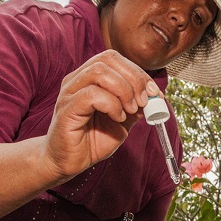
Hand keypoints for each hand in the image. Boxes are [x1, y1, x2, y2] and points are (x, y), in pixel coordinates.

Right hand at [45, 50, 162, 179]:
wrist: (69, 162)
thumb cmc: (92, 140)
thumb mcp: (123, 121)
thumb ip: (136, 106)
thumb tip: (153, 95)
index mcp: (89, 78)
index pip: (114, 59)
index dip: (138, 72)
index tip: (153, 92)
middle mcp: (77, 80)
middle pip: (107, 59)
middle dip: (133, 78)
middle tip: (143, 101)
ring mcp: (69, 92)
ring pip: (99, 72)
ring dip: (123, 90)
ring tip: (130, 110)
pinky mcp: (66, 109)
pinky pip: (91, 95)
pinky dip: (111, 105)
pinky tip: (117, 118)